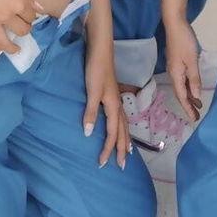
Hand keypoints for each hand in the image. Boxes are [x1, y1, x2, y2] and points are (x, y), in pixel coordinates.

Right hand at [0, 0, 42, 53]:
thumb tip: (39, 8)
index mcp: (20, 1)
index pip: (32, 16)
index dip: (33, 15)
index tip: (31, 13)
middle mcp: (7, 14)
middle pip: (22, 30)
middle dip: (25, 27)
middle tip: (24, 24)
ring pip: (5, 42)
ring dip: (13, 46)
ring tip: (16, 48)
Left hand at [83, 46, 130, 168]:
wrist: (101, 50)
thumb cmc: (96, 70)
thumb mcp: (92, 91)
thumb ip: (91, 112)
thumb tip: (89, 134)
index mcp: (113, 106)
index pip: (112, 133)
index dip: (108, 149)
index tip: (102, 164)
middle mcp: (118, 105)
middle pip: (122, 131)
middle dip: (122, 149)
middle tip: (122, 165)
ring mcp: (116, 99)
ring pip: (124, 124)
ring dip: (125, 139)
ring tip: (127, 151)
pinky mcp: (113, 94)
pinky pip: (121, 117)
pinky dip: (123, 126)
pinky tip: (120, 126)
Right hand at [164, 17, 201, 121]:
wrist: (175, 24)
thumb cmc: (184, 42)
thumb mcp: (192, 61)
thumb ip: (194, 79)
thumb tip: (196, 97)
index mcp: (176, 75)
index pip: (182, 96)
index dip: (188, 108)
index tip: (194, 118)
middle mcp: (173, 73)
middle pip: (181, 93)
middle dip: (188, 104)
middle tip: (196, 115)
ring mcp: (174, 67)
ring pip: (182, 86)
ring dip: (189, 96)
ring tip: (196, 105)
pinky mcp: (177, 61)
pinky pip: (183, 79)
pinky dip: (189, 86)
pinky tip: (193, 87)